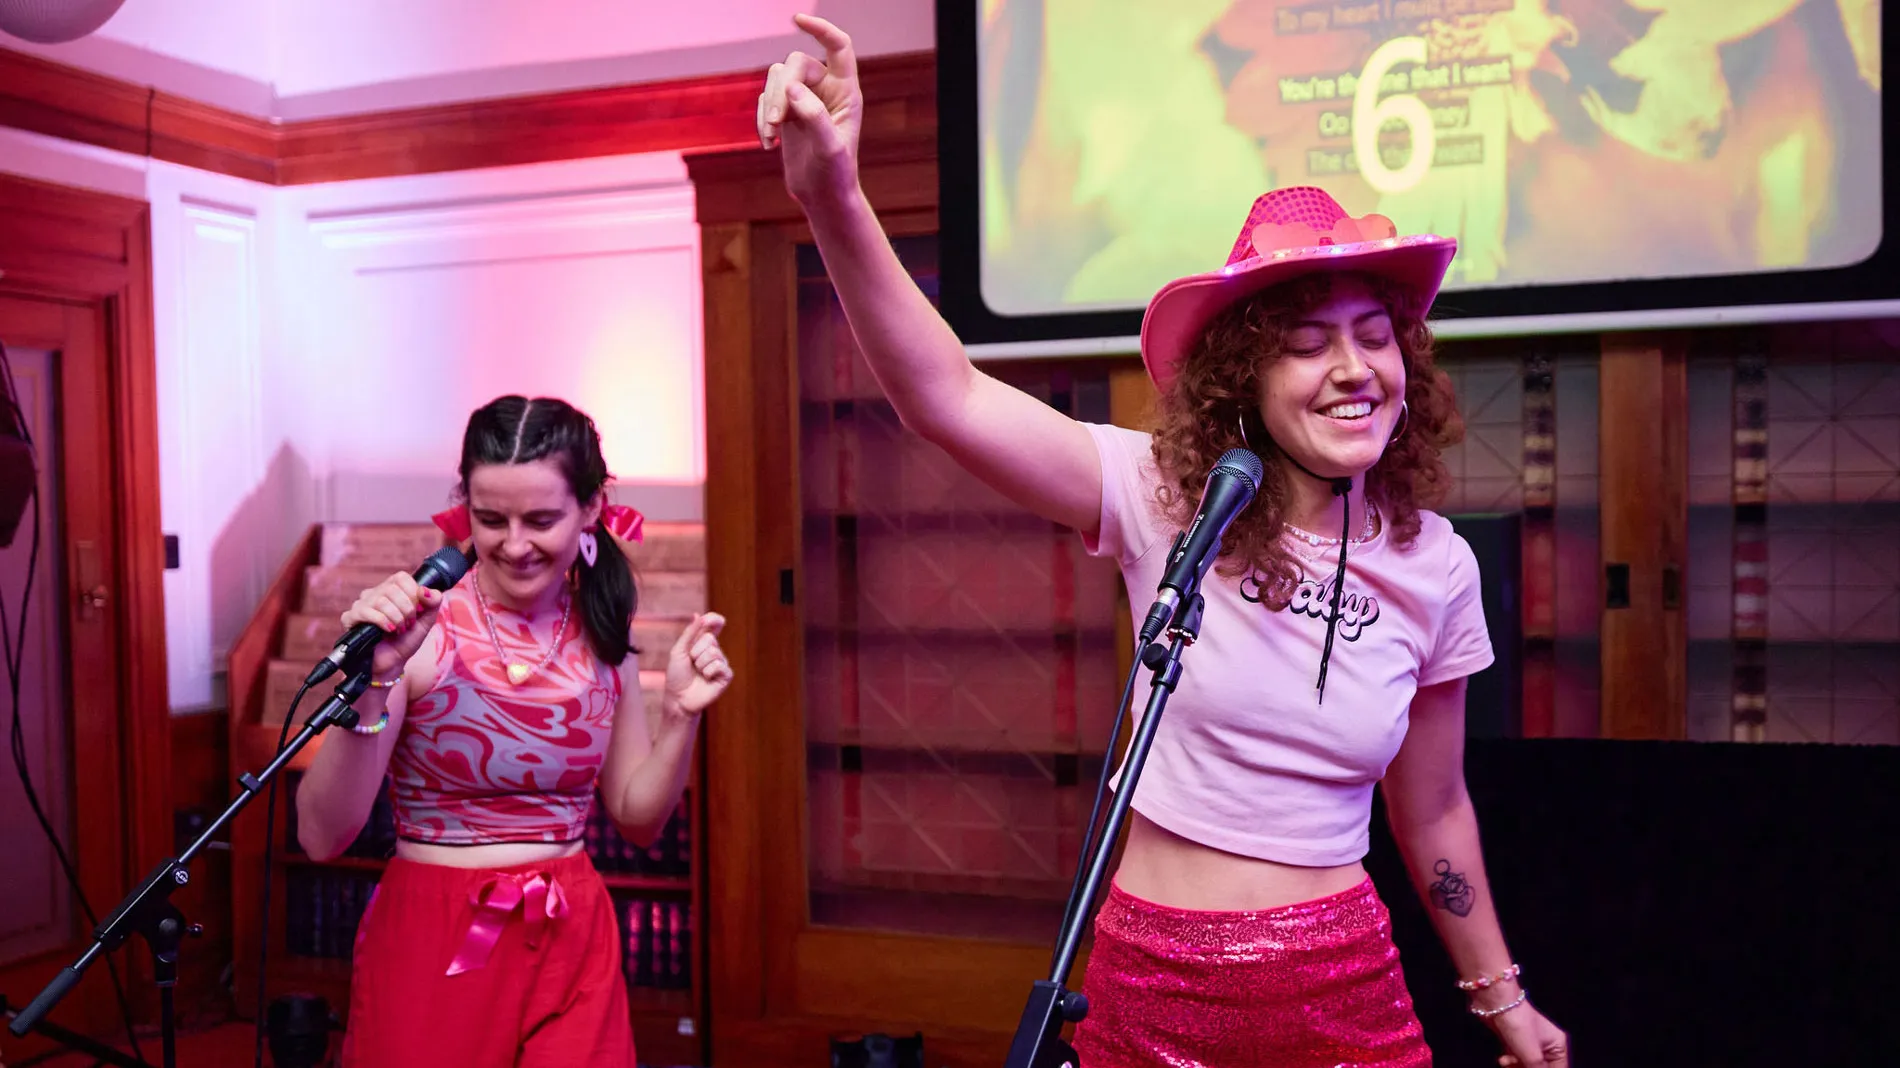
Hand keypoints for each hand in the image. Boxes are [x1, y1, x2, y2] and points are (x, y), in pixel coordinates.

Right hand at [340, 572, 443, 677]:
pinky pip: (364, 611)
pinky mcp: (350, 618)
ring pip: (380, 601)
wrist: (392, 663)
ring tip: (399, 630)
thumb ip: (433, 602)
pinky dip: (382, 622)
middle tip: (408, 625)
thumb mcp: (426, 620)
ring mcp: (361, 605)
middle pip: (392, 589)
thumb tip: (425, 589)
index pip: (401, 577)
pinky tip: (388, 631)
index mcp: (391, 589)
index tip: (418, 611)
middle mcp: (374, 593)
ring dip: (396, 618)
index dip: (413, 594)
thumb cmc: (406, 640)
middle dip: (407, 610)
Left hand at [663, 612, 731, 717]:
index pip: (714, 625)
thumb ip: (689, 634)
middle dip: (695, 651)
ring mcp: (721, 663)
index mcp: (703, 643)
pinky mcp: (726, 675)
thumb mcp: (678, 651)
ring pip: (714, 652)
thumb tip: (698, 615)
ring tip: (698, 673)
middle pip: (710, 638)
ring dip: (700, 664)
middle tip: (691, 664)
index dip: (714, 619)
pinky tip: (706, 679)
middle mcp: (715, 651)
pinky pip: (719, 665)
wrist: (678, 698)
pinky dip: (708, 672)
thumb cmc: (677, 675)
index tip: (711, 620)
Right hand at [757, 13, 862, 205]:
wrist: (822, 196)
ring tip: (771, 137)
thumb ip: (814, 115)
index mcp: (846, 91)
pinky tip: (769, 144)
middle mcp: (826, 89)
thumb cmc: (835, 173)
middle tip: (775, 123)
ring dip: (769, 105)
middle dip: (781, 90)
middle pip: (795, 64)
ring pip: (777, 77)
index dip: (821, 29)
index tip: (797, 20)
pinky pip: (765, 98)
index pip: (838, 46)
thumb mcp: (829, 147)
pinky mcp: (786, 112)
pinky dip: (762, 119)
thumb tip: (792, 88)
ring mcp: (804, 99)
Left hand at [1491, 1001, 1568, 1066]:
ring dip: (1517, 1067)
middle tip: (1517, 1067)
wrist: (1496, 1005)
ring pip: (1527, 1065)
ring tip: (1507, 1063)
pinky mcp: (1515, 1041)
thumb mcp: (1532, 1056)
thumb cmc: (1519, 1026)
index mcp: (1558, 1046)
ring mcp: (1530, 1043)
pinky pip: (1517, 1059)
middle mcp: (1547, 1044)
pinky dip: (1510, 1062)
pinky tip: (1503, 1060)